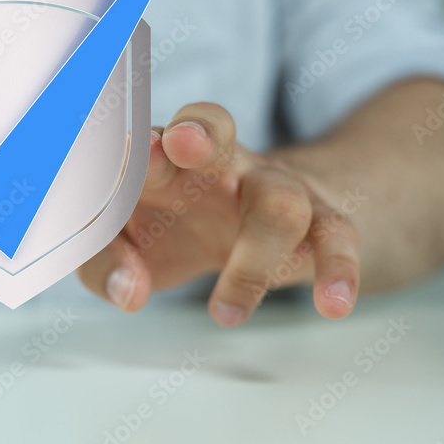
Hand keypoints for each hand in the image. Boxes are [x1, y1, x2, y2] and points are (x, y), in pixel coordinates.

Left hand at [77, 102, 360, 325]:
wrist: (258, 224)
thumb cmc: (171, 228)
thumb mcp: (125, 247)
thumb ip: (105, 264)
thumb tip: (128, 291)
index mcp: (160, 160)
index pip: (141, 147)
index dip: (134, 151)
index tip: (126, 158)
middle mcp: (217, 162)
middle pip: (213, 128)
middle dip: (199, 133)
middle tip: (182, 144)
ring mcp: (271, 186)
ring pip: (278, 199)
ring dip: (253, 258)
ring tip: (223, 315)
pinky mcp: (317, 219)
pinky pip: (335, 235)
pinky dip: (338, 268)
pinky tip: (333, 304)